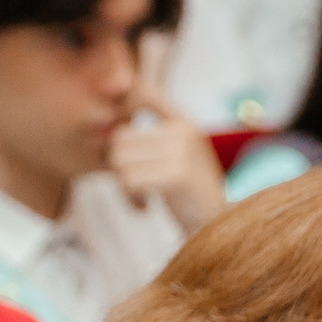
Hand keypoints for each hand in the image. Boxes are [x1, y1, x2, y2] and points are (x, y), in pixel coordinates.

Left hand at [105, 104, 227, 234]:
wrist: (214, 229)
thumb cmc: (185, 196)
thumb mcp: (171, 159)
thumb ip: (144, 141)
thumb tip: (107, 134)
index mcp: (182, 121)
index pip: (142, 92)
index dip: (122, 112)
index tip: (125, 146)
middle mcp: (182, 130)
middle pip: (119, 138)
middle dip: (118, 166)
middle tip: (134, 186)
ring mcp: (181, 150)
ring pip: (119, 159)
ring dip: (123, 184)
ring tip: (140, 196)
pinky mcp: (177, 175)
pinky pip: (128, 180)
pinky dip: (129, 198)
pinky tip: (144, 206)